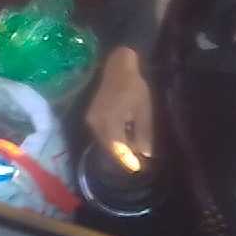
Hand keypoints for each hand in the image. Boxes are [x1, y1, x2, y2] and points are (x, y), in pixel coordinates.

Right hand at [85, 47, 153, 165]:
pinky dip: (112, 139)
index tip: (137, 169)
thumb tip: (145, 154)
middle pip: (109, 147)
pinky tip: (123, 139)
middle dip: (122, 157)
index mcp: (110, 121)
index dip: (127, 161)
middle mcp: (97, 123)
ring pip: (105, 141)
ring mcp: (91, 120)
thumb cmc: (134, 86)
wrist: (117, 66)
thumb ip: (144, 133)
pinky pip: (102, 134)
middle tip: (136, 164)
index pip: (117, 148)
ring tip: (131, 154)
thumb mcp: (144, 109)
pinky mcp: (91, 116)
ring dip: (117, 148)